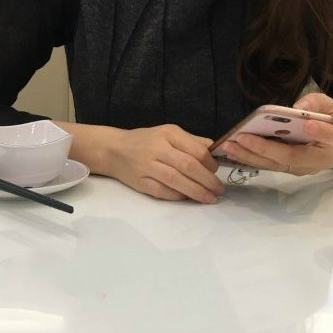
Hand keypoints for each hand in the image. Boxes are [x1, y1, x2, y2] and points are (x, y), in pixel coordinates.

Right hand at [108, 124, 224, 202]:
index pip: (196, 150)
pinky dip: (178, 196)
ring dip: (196, 191)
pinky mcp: (140, 182)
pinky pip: (162, 191)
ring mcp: (147, 166)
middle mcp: (158, 148)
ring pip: (176, 180)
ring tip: (209, 198)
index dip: (210, 164)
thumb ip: (192, 142)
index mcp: (169, 134)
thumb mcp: (169, 133)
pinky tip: (188, 198)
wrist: (114, 150)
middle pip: (188, 166)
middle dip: (207, 180)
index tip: (217, 172)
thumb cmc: (146, 142)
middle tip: (219, 190)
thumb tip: (215, 154)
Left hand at [222, 93, 332, 175]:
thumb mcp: (332, 105)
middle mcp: (320, 159)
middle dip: (265, 148)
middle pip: (292, 156)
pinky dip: (250, 159)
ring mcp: (303, 168)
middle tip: (241, 138)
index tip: (307, 125)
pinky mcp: (290, 171)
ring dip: (250, 156)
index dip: (319, 132)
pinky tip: (233, 151)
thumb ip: (317, 103)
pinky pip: (270, 166)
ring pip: (276, 164)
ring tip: (229, 146)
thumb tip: (297, 107)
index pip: (330, 137)